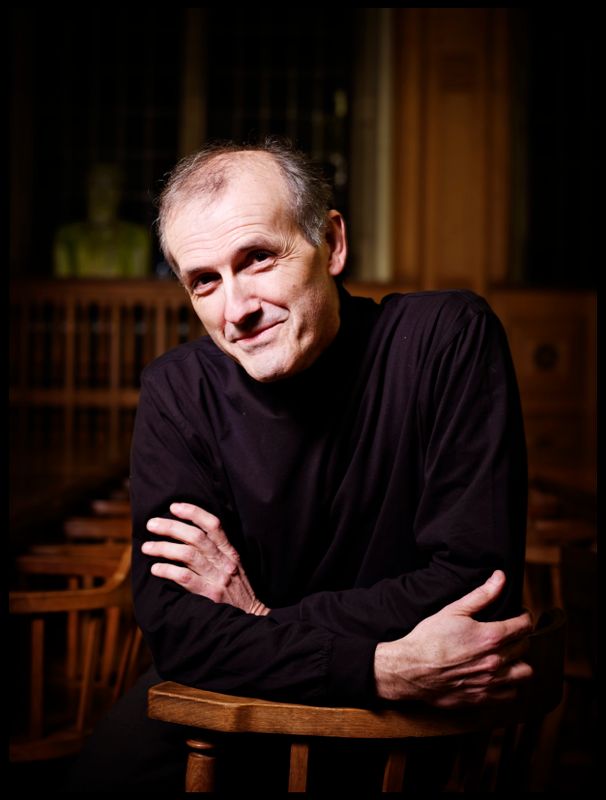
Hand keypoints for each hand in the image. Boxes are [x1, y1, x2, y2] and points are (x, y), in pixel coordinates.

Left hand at [142, 502, 269, 615]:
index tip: (174, 507)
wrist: (251, 615)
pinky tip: (155, 568)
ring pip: (187, 554)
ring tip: (147, 547)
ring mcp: (217, 577)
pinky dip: (167, 570)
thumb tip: (189, 534)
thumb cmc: (238, 588)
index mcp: (231, 551)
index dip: (193, 512)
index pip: (213, 524)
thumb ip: (218, 550)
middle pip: (195, 537)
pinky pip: (184, 577)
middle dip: (171, 527)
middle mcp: (224, 561)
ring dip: (163, 548)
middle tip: (151, 525)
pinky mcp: (209, 594)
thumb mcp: (235, 565)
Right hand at [374, 571, 532, 706]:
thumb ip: (482, 594)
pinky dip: (511, 685)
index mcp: (490, 636)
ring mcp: (491, 682)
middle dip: (521, 636)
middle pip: (525, 647)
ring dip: (521, 662)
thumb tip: (500, 577)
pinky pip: (511, 694)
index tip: (520, 615)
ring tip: (510, 656)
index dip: (524, 617)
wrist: (411, 668)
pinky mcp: (483, 698)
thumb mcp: (454, 610)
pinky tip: (501, 676)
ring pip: (525, 673)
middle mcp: (495, 660)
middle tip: (510, 632)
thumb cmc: (429, 638)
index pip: (524, 626)